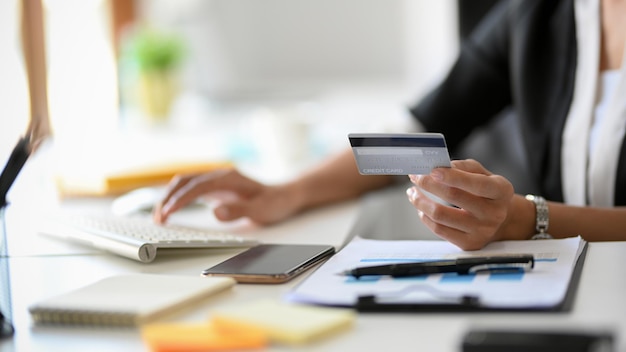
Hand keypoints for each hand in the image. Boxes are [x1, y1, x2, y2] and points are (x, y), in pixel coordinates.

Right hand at [153, 168, 299, 224]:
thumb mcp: (261, 210)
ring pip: (185, 183)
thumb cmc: (275, 203)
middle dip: (168, 198)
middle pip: (185, 181)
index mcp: (229, 178)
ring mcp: (216, 180)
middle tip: (158, 218)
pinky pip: (190, 188)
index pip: (197, 186)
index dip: (180, 200)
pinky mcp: (215, 187)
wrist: (285, 195)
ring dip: (169, 196)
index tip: (168, 213)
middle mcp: (220, 175)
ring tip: (159, 216)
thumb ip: (239, 211)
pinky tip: (169, 208)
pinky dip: (177, 197)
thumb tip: (216, 211)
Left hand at [406, 159, 516, 249]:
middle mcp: (494, 213)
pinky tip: (421, 208)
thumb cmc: (486, 192)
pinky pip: (439, 230)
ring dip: (420, 201)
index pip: (476, 183)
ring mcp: (482, 231)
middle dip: (428, 183)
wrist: (500, 220)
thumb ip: (464, 167)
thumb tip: (440, 167)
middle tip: (415, 176)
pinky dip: (425, 217)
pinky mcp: (469, 244)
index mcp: (501, 191)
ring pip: (441, 215)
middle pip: (453, 196)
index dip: (452, 176)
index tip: (432, 170)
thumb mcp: (484, 174)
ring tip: (412, 192)